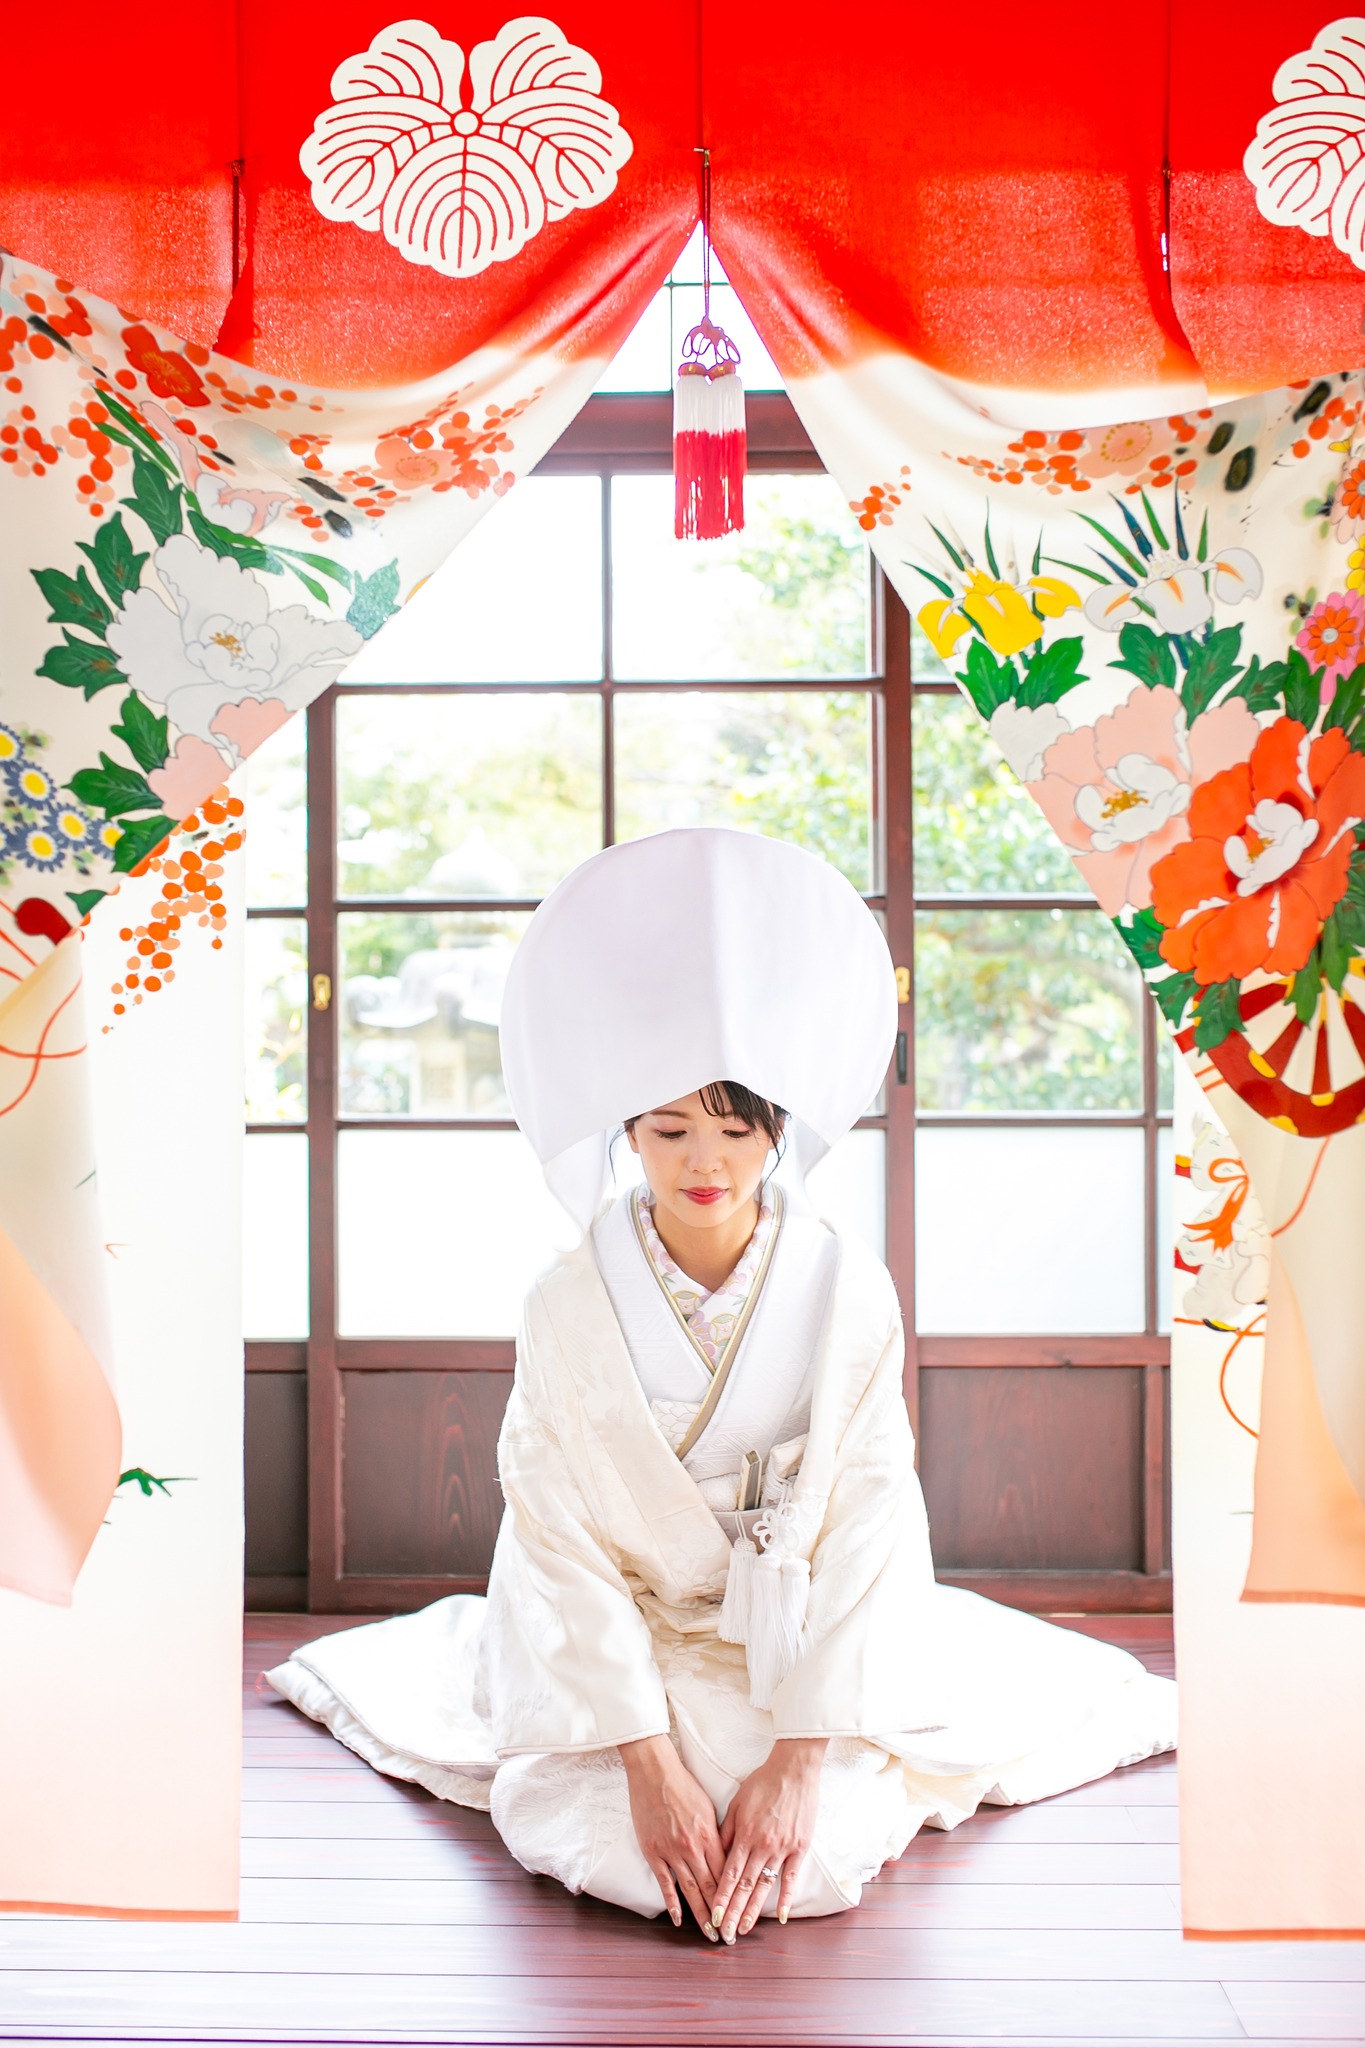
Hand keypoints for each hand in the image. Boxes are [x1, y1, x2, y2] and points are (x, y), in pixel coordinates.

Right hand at [619, 1735, 723, 1939]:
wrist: (655, 1772)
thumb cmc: (684, 1786)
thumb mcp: (709, 1808)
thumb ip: (718, 1835)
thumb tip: (728, 1856)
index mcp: (710, 1835)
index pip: (726, 1874)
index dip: (734, 1897)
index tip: (742, 1914)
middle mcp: (693, 1847)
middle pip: (711, 1887)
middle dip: (722, 1914)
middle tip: (730, 1936)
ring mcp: (672, 1851)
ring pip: (690, 1890)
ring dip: (701, 1915)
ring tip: (710, 1934)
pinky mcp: (653, 1852)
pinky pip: (665, 1883)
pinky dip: (672, 1903)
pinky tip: (678, 1919)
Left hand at [711, 1737, 827, 1940]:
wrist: (794, 1769)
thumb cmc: (762, 1783)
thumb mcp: (737, 1804)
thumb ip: (726, 1832)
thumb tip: (716, 1856)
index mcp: (744, 1834)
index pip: (729, 1874)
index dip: (720, 1897)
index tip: (711, 1916)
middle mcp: (762, 1845)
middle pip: (744, 1886)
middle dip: (732, 1912)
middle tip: (724, 1934)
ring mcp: (782, 1848)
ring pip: (764, 1886)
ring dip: (752, 1911)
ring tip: (742, 1930)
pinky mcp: (799, 1848)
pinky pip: (790, 1877)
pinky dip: (785, 1898)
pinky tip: (779, 1916)